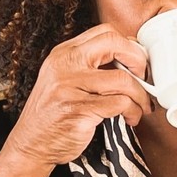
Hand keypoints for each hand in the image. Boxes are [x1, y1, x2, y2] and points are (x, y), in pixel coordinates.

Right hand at [4, 24, 151, 168]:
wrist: (31, 144)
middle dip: (138, 60)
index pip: (104, 32)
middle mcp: (65, 65)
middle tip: (144, 78)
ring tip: (140, 107)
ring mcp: (70, 86)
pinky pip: (120, 104)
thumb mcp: (65, 80)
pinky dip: (133, 112)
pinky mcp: (79, 109)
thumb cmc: (54, 114)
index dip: (129, 45)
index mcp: (64, 53)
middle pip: (114, 43)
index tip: (138, 63)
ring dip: (140, 95)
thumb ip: (90, 66)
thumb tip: (130, 60)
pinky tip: (131, 118)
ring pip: (123, 79)